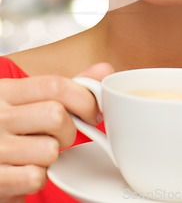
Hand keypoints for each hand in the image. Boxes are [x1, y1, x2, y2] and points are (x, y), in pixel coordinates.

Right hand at [0, 62, 112, 200]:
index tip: (93, 113)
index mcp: (6, 91)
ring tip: (38, 154)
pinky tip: (27, 170)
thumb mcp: (31, 101)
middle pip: (56, 115)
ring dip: (52, 157)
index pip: (54, 86)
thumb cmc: (13, 129)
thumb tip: (105, 70)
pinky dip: (38, 178)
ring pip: (49, 150)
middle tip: (60, 137)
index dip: (83, 99)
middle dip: (69, 130)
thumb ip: (68, 87)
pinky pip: (35, 178)